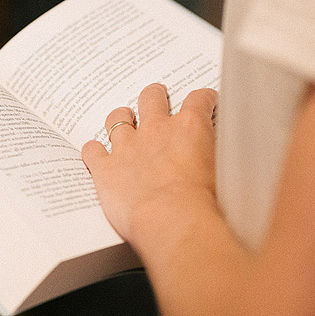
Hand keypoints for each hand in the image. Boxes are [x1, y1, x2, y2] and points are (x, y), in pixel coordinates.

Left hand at [81, 84, 218, 250]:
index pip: (198, 100)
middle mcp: (157, 130)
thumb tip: (216, 157)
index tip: (204, 100)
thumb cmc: (204, 205)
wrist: (174, 220)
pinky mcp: (106, 168)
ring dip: (120, 117)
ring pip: (118, 118)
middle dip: (154, 95)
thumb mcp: (222, 174)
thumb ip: (214, 157)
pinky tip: (94, 153)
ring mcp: (128, 146)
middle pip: (151, 98)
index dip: (202, 98)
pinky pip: (92, 150)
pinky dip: (93, 151)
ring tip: (122, 117)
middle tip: (156, 96)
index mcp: (190, 128)